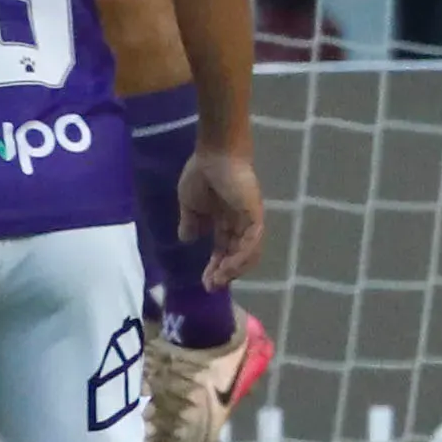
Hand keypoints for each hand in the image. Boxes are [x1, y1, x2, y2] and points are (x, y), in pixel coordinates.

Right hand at [177, 140, 266, 284]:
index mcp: (224, 221)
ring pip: (247, 253)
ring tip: (219, 280)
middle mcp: (239, 224)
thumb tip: (187, 239)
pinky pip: (252, 242)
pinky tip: (228, 267)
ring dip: (234, 269)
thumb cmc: (202, 174)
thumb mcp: (190, 204)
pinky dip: (242, 257)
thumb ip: (190, 222)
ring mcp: (249, 220)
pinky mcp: (254, 215)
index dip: (215, 268)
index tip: (205, 283)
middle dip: (224, 273)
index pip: (223, 251)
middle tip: (212, 287)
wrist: (214, 155)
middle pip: (236, 256)